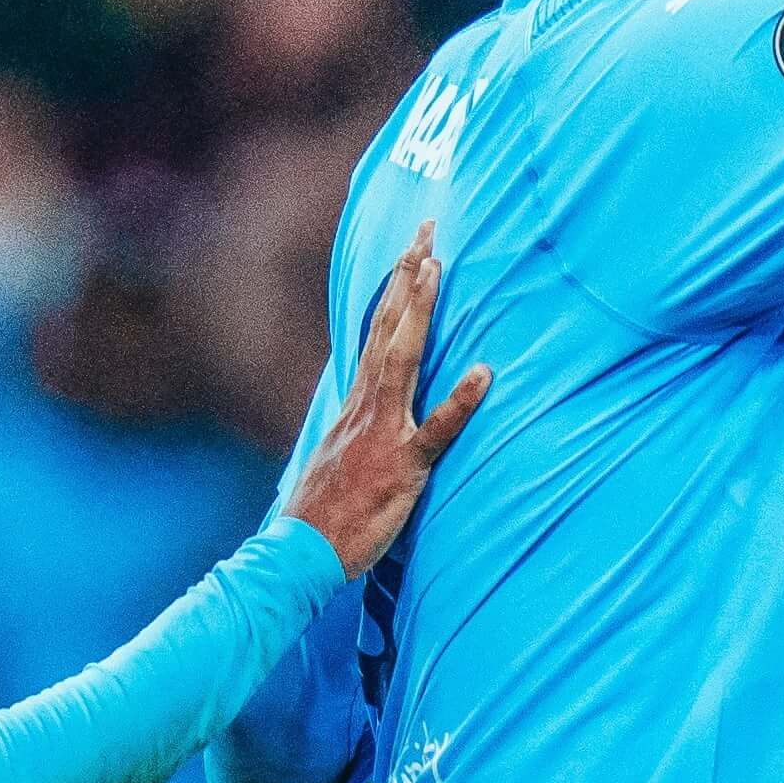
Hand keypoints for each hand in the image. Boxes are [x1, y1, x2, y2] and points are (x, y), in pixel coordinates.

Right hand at [284, 224, 489, 574]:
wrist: (299, 552)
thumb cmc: (324, 513)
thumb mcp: (342, 456)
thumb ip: (363, 426)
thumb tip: (376, 406)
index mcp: (356, 402)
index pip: (377, 331)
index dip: (396, 289)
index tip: (412, 249)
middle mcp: (366, 406)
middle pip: (387, 328)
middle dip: (407, 277)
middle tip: (426, 230)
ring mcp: (384, 433)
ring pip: (402, 360)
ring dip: (419, 313)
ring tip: (437, 269)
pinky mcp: (403, 467)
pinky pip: (436, 431)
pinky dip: (459, 401)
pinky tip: (483, 375)